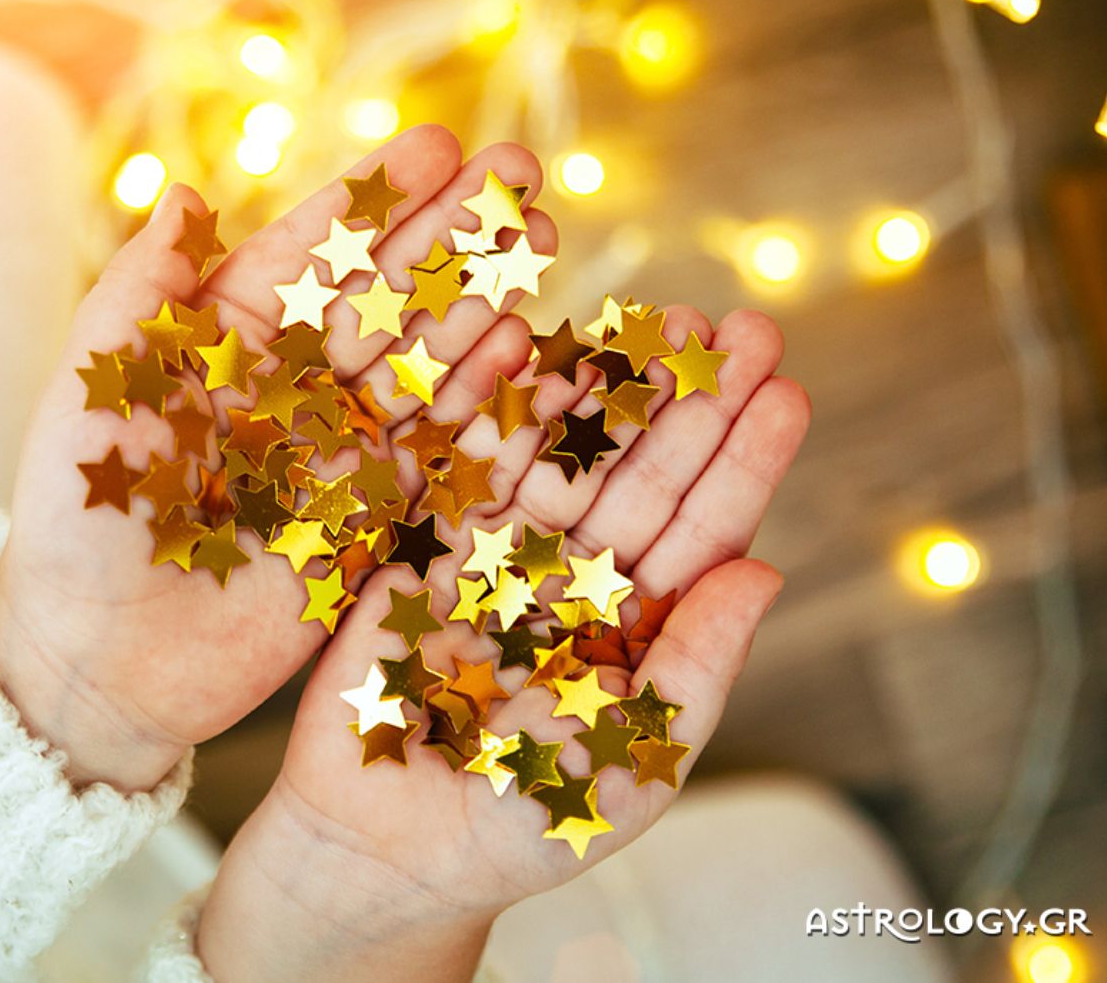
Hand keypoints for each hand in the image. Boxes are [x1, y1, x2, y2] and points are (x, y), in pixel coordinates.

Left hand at [0, 125, 556, 790]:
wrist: (107, 653)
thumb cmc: (84, 514)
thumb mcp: (99, 387)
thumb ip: (144, 292)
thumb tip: (188, 194)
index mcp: (230, 342)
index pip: (315, 254)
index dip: (377, 200)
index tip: (441, 146)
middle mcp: (297, 385)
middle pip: (388, 294)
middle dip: (455, 234)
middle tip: (521, 174)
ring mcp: (343, 445)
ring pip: (426, 358)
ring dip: (484, 298)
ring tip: (541, 240)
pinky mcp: (375, 510)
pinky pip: (439, 442)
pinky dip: (481, 394)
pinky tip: (525, 340)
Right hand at [197, 277, 810, 973]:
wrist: (384, 848)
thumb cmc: (522, 824)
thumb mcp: (635, 760)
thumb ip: (697, 666)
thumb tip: (767, 572)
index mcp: (634, 626)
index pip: (703, 529)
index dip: (744, 459)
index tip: (785, 390)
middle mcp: (576, 578)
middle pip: (645, 473)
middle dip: (692, 401)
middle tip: (741, 325)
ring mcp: (501, 555)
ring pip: (567, 456)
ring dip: (613, 388)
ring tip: (664, 321)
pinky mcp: (427, 545)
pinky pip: (472, 468)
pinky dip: (505, 412)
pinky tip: (550, 352)